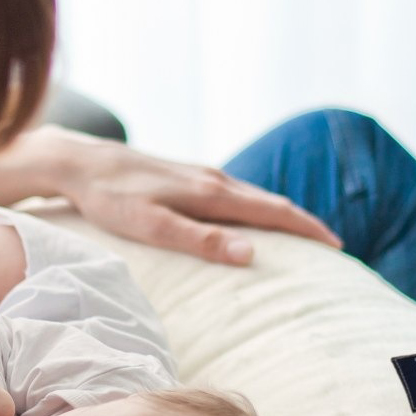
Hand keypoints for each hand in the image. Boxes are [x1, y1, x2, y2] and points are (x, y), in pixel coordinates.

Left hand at [54, 130, 341, 265]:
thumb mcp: (151, 225)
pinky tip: (248, 217)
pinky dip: (254, 207)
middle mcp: (212, 179)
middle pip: (270, 202)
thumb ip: (200, 240)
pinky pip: (233, 193)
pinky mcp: (183, 175)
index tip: (337, 247)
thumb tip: (252, 254)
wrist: (78, 161)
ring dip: (280, 214)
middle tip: (332, 246)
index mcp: (210, 192)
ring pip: (252, 195)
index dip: (307, 229)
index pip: (273, 211)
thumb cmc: (109, 199)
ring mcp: (198, 174)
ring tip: (300, 234)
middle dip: (303, 223)